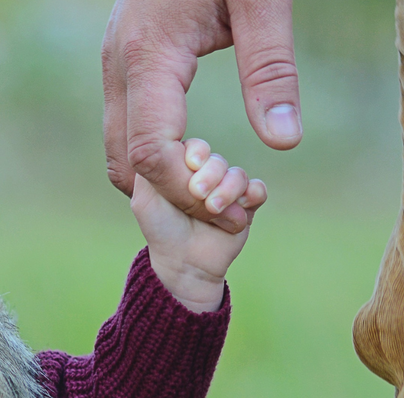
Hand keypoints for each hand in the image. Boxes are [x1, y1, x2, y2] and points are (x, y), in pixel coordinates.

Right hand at [102, 0, 299, 233]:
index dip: (190, 193)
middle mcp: (119, 70)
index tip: (237, 208)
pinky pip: (129, 133)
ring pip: (121, 154)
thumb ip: (271, 68)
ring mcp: (117, 70)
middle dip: (175, 200)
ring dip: (164, 185)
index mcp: (149, 56)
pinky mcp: (127, 70)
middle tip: (230, 211)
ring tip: (219, 192)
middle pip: (128, 164)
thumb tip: (283, 141)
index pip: (153, 152)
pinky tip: (200, 166)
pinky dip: (158, 163)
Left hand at [131, 139, 266, 312]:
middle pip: (218, 160)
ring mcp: (229, 192)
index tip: (191, 165)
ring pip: (238, 175)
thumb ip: (150, 167)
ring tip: (214, 208)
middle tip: (199, 194)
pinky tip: (242, 206)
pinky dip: (252, 194)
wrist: (184, 264)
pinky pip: (258, 190)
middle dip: (211, 175)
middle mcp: (208, 177)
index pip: (197, 147)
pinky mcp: (247, 207)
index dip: (196, 153)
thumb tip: (165, 140)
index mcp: (184, 170)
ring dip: (228, 189)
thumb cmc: (161, 230)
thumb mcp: (145, 197)